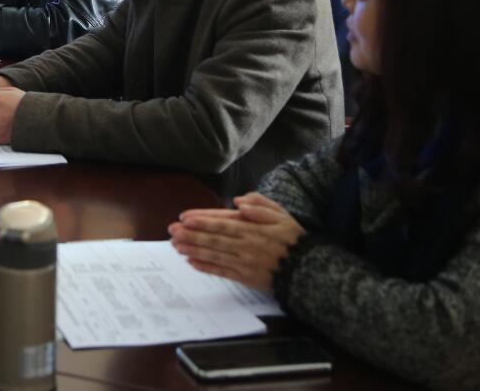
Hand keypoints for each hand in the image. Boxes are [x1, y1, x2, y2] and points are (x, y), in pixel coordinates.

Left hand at [168, 192, 304, 293]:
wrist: (308, 269)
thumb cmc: (293, 239)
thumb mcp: (281, 215)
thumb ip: (261, 205)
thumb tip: (239, 202)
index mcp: (253, 228)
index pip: (222, 223)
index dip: (202, 220)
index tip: (184, 218)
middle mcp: (246, 245)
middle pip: (214, 239)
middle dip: (191, 235)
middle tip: (172, 231)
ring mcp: (245, 262)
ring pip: (215, 255)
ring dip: (193, 250)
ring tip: (176, 245)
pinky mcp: (246, 277)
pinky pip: (223, 271)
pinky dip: (206, 267)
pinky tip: (192, 262)